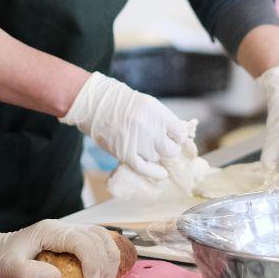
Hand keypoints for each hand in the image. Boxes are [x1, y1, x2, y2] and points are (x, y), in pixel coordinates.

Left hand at [0, 214, 121, 277]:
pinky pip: (97, 244)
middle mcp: (62, 228)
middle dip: (105, 265)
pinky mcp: (71, 242)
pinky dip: (105, 258)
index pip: (82, 241)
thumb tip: (56, 276)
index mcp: (50, 231)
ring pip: (101, 238)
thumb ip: (29, 272)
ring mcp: (68, 233)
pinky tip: (104, 275)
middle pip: (97, 238)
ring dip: (109, 260)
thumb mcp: (8, 268)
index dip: (93, 263)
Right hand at [60, 72, 189, 178]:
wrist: (98, 105)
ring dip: (154, 153)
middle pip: (171, 149)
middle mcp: (150, 129)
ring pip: (157, 158)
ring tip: (144, 143)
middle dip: (170, 148)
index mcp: (158, 113)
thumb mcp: (150, 104)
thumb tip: (180, 136)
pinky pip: (145, 169)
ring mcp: (138, 143)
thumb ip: (165, 120)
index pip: (180, 133)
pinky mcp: (126, 154)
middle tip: (164, 143)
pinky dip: (155, 173)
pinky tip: (162, 174)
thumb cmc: (125, 103)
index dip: (179, 136)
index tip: (175, 136)